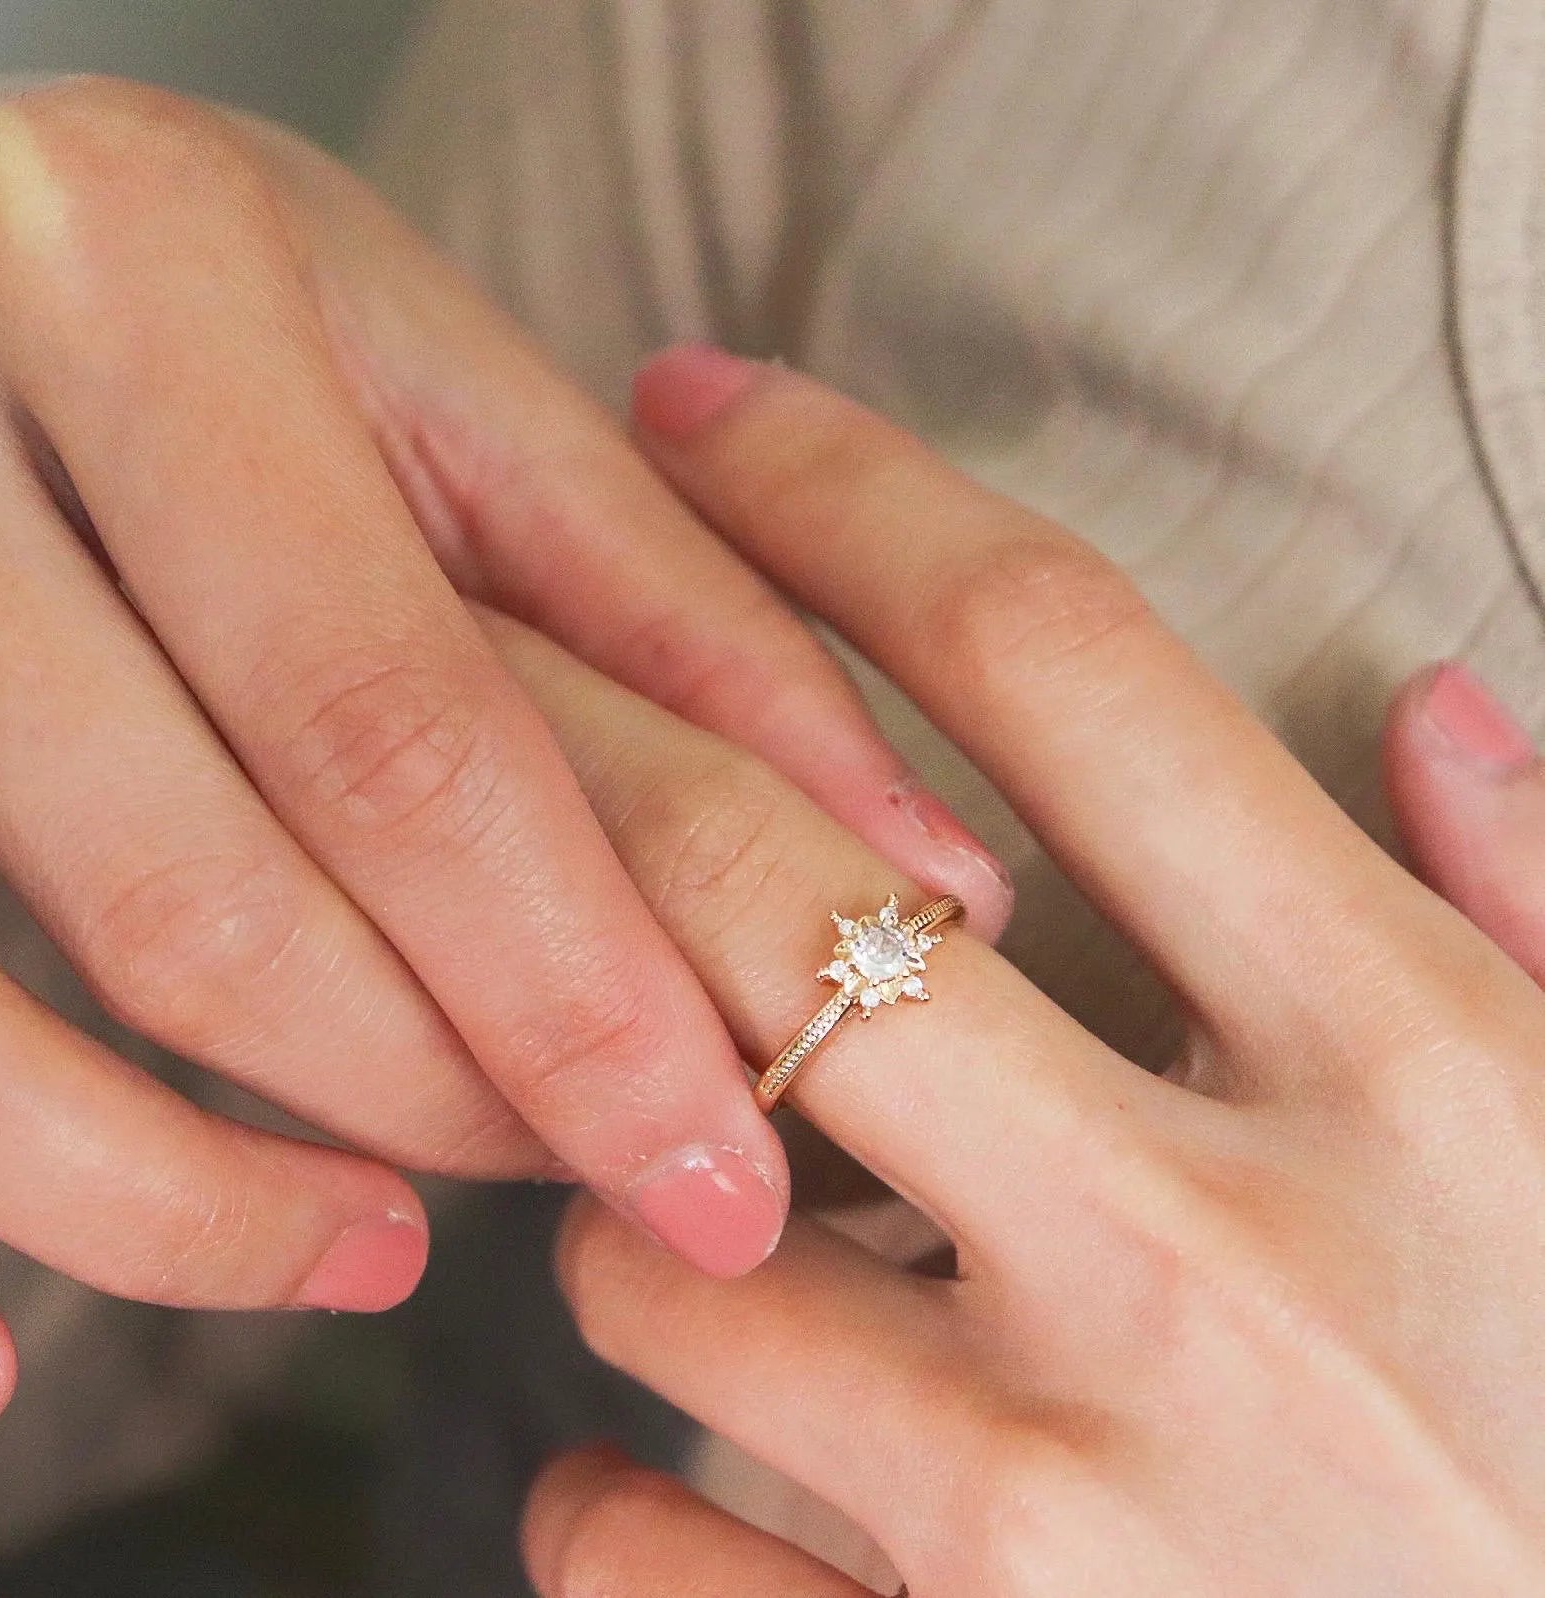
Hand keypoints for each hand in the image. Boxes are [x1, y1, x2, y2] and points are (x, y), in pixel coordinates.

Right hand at [0, 83, 1011, 1433]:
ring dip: (194, 1192)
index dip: (579, 986)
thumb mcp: (458, 396)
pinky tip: (3, 1363)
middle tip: (599, 1185)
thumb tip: (928, 874)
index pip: (409, 722)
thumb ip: (686, 619)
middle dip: (436, 1089)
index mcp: (161, 278)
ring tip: (379, 1242)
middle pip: (214, 883)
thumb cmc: (240, 304)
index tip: (724, 1174)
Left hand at [512, 349, 1544, 1594]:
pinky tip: (684, 1464)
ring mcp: (1065, 1504)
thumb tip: (1431, 700)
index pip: (1055, 657)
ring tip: (681, 1208)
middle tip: (488, 715)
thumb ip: (1542, 912)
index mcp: (1405, 1061)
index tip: (693, 408)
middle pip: (761, 886)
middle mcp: (1212, 1248)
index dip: (842, 488)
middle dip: (576, 759)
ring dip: (610, 1191)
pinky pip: (627, 1537)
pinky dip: (604, 1486)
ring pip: (641, 1236)